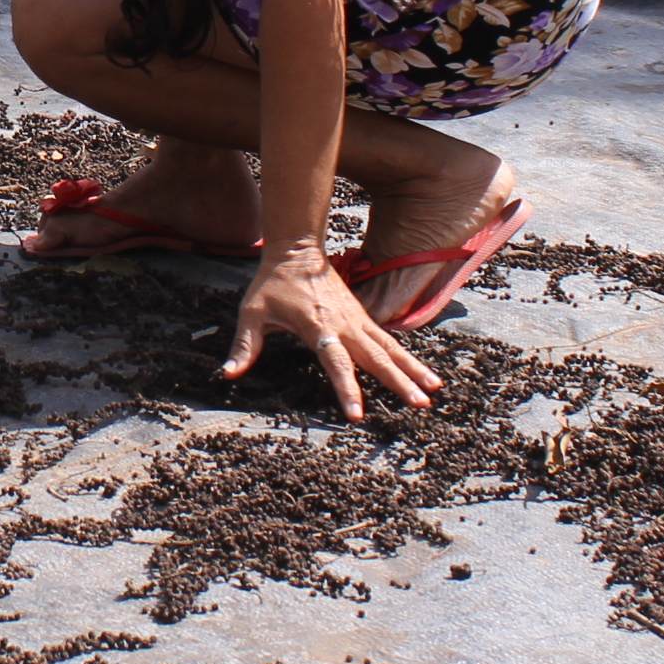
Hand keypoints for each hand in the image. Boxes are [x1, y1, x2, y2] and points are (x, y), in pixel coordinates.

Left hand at [224, 246, 441, 420]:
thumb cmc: (272, 282)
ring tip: (433, 392)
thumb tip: (229, 373)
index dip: (347, 388)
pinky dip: (407, 358)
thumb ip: (245, 344)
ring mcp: (358, 320)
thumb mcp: (252, 312)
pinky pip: (388, 341)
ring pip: (390, 349)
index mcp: (318, 326)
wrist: (296, 250)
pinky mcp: (363, 317)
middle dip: (399, 382)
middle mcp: (344, 324)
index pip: (336, 362)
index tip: (357, 414)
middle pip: (376, 358)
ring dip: (412, 370)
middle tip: (420, 405)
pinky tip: (423, 375)